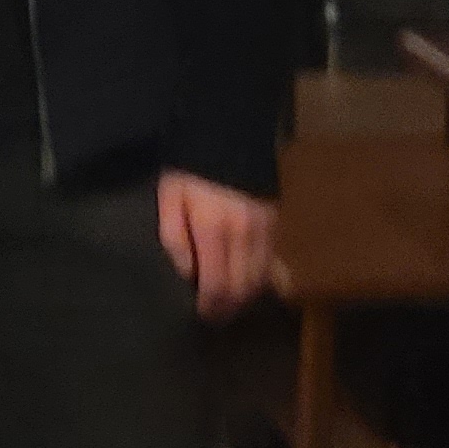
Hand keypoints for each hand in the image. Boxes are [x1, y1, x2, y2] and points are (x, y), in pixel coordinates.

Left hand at [157, 170, 274, 318]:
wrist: (229, 132)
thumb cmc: (191, 167)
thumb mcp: (170, 196)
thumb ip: (175, 237)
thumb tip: (189, 274)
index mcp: (212, 229)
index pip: (217, 285)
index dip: (212, 306)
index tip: (204, 314)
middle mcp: (244, 234)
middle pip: (243, 288)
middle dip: (230, 307)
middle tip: (218, 314)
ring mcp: (266, 229)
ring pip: (262, 279)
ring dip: (248, 296)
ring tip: (233, 302)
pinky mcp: (278, 221)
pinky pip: (275, 261)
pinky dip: (265, 277)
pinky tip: (253, 281)